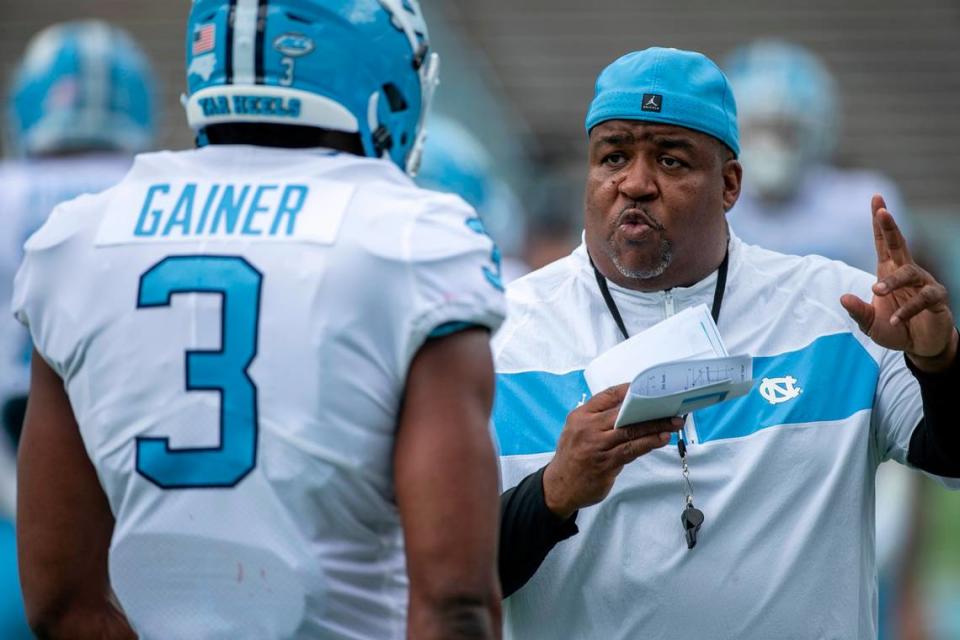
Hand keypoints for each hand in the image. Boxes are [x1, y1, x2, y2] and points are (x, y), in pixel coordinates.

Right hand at [542, 384, 680, 519]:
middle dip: (649, 408)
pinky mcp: (606, 463)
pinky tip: (661, 439)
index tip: (650, 388)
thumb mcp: (577, 430)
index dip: (630, 390)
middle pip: (623, 412)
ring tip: (673, 423)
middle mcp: (588, 428)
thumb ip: (599, 419)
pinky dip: (649, 443)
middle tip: (670, 406)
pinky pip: (632, 450)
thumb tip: (631, 410)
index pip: (608, 395)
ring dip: (655, 426)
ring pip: (631, 431)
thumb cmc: (572, 456)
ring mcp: (597, 446)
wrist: (559, 487)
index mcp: (581, 416)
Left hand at [841, 194, 957, 372]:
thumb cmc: (894, 328)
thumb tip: (843, 298)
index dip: (879, 222)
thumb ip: (857, 311)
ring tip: (877, 291)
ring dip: (892, 281)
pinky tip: (894, 320)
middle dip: (890, 227)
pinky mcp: (937, 299)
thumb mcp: (869, 323)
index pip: (883, 242)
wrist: (920, 346)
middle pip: (899, 244)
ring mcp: (923, 283)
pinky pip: (923, 299)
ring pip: (909, 273)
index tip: (876, 198)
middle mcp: (907, 272)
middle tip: (882, 211)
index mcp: (888, 271)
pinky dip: (906, 310)